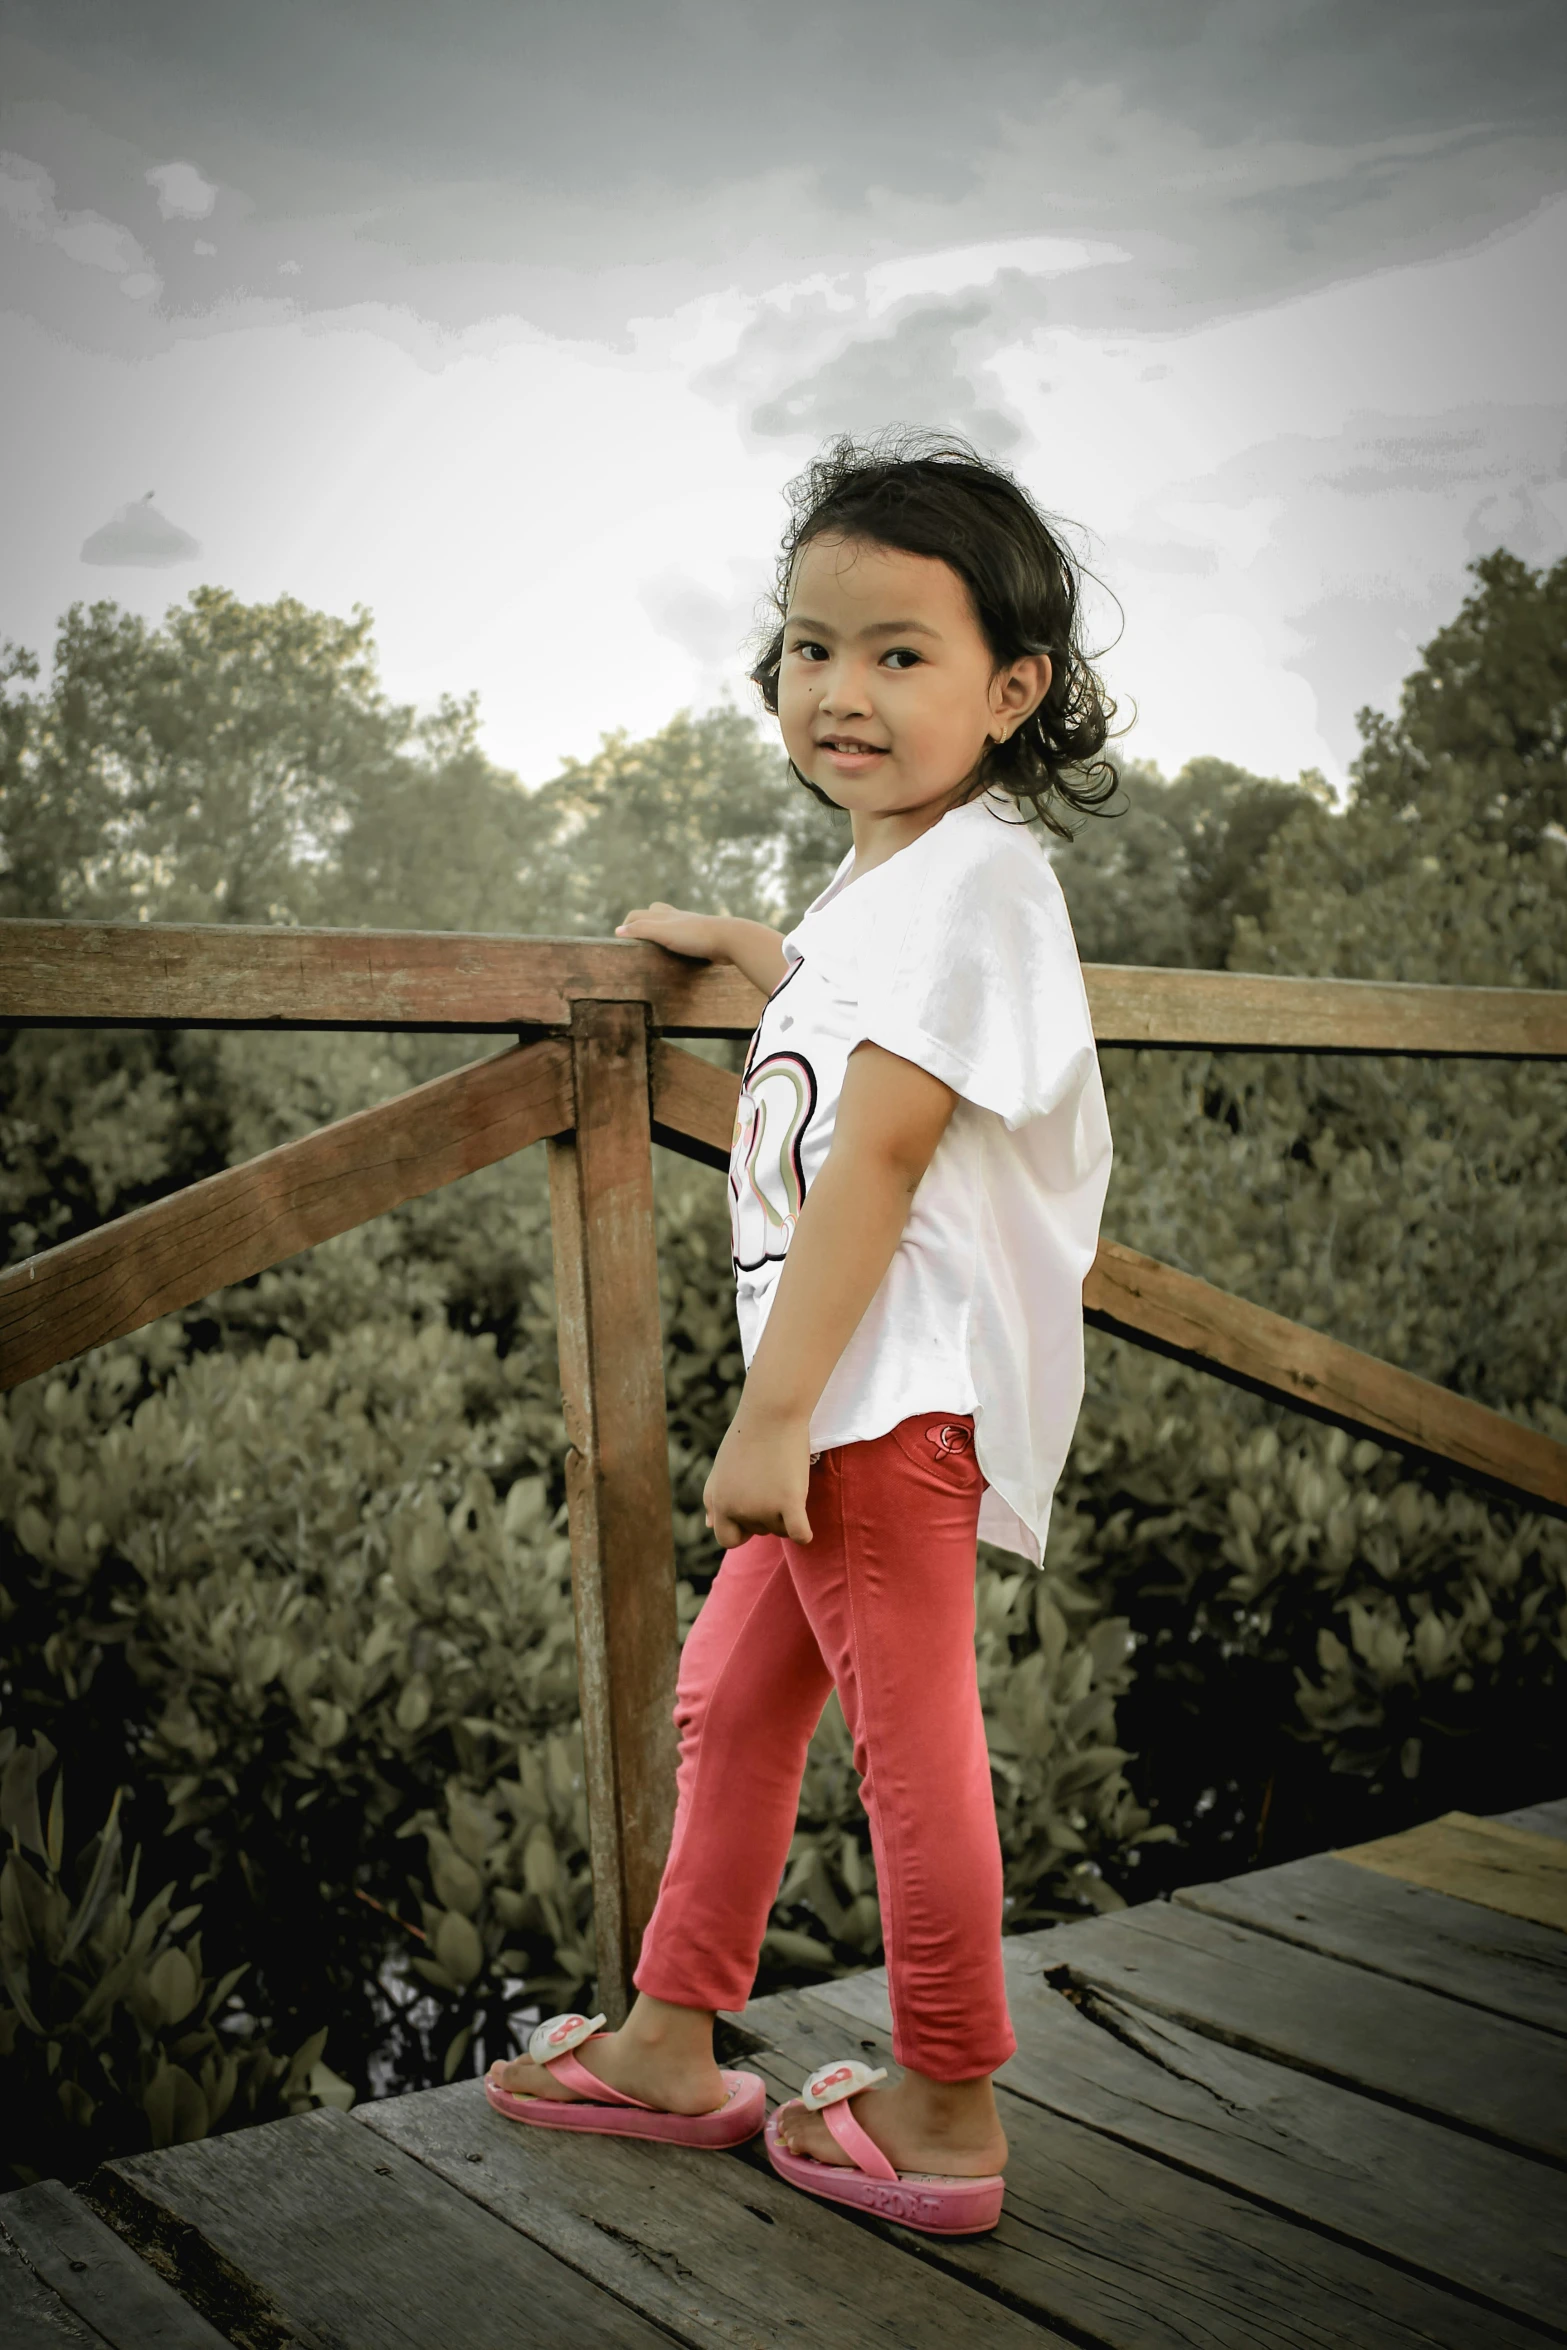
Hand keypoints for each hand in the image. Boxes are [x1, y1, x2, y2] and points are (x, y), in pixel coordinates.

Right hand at [615, 902, 724, 959]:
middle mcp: (675, 917)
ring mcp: (689, 927)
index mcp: (663, 915)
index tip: (621, 940)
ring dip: (659, 931)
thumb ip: (641, 930)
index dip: (626, 925)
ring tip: (654, 946)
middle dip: (641, 924)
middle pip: (652, 914)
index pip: (637, 915)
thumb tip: (618, 932)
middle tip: (635, 941)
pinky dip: (676, 941)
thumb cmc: (695, 935)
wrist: (729, 939)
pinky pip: (684, 937)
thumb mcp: (663, 932)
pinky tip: (678, 952)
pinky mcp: (701, 938)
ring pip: (669, 924)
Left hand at [703, 1411, 813, 1548]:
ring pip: (782, 1530)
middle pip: (760, 1532)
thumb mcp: (721, 1468)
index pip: (727, 1539)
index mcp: (720, 1502)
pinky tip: (805, 1526)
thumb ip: (712, 1498)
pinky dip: (804, 1534)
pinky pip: (800, 1534)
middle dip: (768, 1515)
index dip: (742, 1530)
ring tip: (786, 1481)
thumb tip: (709, 1525)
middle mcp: (738, 1509)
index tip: (754, 1513)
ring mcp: (764, 1507)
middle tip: (773, 1481)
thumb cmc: (747, 1437)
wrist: (771, 1413)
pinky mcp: (790, 1502)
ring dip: (788, 1514)